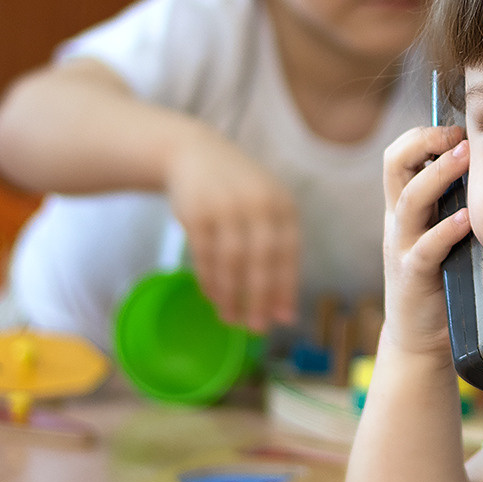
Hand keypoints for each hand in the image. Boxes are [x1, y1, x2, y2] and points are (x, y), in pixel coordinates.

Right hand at [164, 127, 298, 330]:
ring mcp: (226, 208)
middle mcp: (258, 205)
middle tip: (257, 327)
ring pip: (231, 263)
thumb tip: (284, 305)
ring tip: (231, 319)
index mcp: (282, 205)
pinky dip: (210, 281)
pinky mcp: (197, 214)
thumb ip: (277, 248)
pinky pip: (205, 257)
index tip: (284, 319)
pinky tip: (214, 297)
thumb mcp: (265, 206)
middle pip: (261, 262)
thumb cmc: (237, 190)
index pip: (288, 254)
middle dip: (259, 299)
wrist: (194, 154)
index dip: (286, 288)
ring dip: (232, 296)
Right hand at [379, 124, 471, 359]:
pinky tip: (466, 219)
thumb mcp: (447, 236)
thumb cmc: (443, 281)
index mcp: (406, 207)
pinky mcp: (413, 276)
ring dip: (438, 174)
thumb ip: (460, 206)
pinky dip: (445, 230)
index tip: (457, 128)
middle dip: (424, 141)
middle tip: (458, 134)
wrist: (421, 339)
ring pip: (409, 199)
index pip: (401, 155)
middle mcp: (399, 221)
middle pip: (394, 164)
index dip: (424, 135)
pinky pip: (425, 247)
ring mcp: (403, 247)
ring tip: (463, 157)